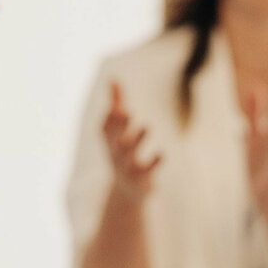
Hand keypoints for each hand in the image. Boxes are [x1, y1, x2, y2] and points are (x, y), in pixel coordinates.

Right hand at [102, 81, 160, 203]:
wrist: (126, 190)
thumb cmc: (122, 150)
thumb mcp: (118, 128)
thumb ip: (117, 102)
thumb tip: (113, 77)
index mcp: (108, 140)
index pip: (106, 128)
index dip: (110, 118)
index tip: (116, 106)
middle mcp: (114, 152)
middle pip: (116, 138)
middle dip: (120, 126)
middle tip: (126, 112)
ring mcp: (126, 165)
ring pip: (130, 152)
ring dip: (137, 139)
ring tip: (147, 125)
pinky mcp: (141, 177)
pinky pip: (146, 169)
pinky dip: (153, 162)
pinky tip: (162, 153)